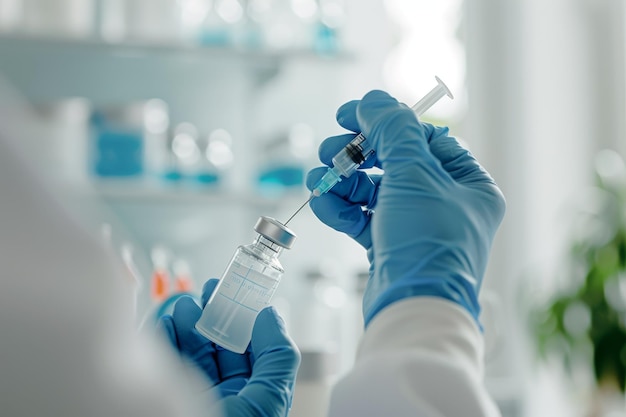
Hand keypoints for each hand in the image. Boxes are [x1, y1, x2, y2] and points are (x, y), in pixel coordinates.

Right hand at [158, 279, 299, 416]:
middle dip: (217, 316)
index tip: (244, 294)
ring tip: (189, 305)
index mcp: (251, 398)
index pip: (253, 352)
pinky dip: (165, 336)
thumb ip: (277, 356)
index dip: (250, 321)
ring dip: (189, 323)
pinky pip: (164, 359)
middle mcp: (222, 396)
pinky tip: (170, 321)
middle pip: (221, 347)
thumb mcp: (268, 400)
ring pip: (192, 350)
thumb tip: (271, 315)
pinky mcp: (162, 390)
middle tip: (212, 291)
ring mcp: (190, 392)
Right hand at [306, 90, 505, 326]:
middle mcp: (445, 204)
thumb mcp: (414, 174)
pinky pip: (363, 218)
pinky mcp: (390, 246)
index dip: (385, 124)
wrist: (413, 310)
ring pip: (373, 191)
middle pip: (393, 163)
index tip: (348, 116)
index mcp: (468, 184)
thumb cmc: (427, 243)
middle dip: (357, 156)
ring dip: (343, 182)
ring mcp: (416, 227)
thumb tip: (373, 100)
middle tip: (329, 151)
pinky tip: (324, 203)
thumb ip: (393, 130)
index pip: (423, 138)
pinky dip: (342, 209)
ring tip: (319, 179)